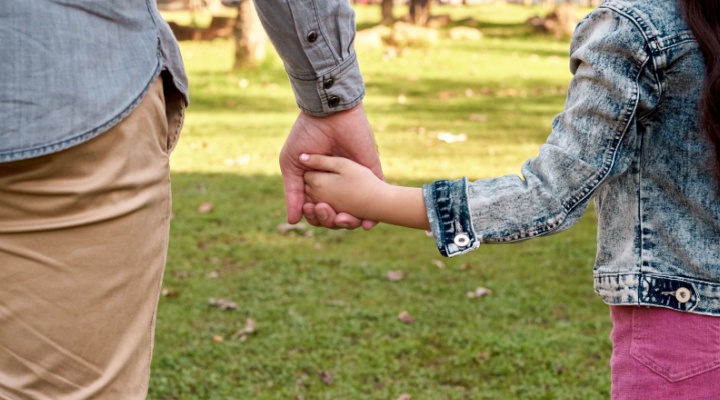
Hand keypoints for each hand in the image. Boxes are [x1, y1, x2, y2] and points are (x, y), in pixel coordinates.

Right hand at [279, 103, 383, 228]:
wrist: (328, 114)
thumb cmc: (306, 135)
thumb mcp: (292, 165)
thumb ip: (293, 193)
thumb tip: (293, 221)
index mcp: (317, 184)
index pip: (317, 211)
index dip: (314, 216)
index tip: (311, 209)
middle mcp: (336, 185)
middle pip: (335, 216)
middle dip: (329, 220)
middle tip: (325, 211)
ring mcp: (355, 180)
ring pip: (355, 212)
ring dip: (349, 223)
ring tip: (342, 219)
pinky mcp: (371, 172)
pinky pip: (376, 197)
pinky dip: (374, 216)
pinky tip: (368, 224)